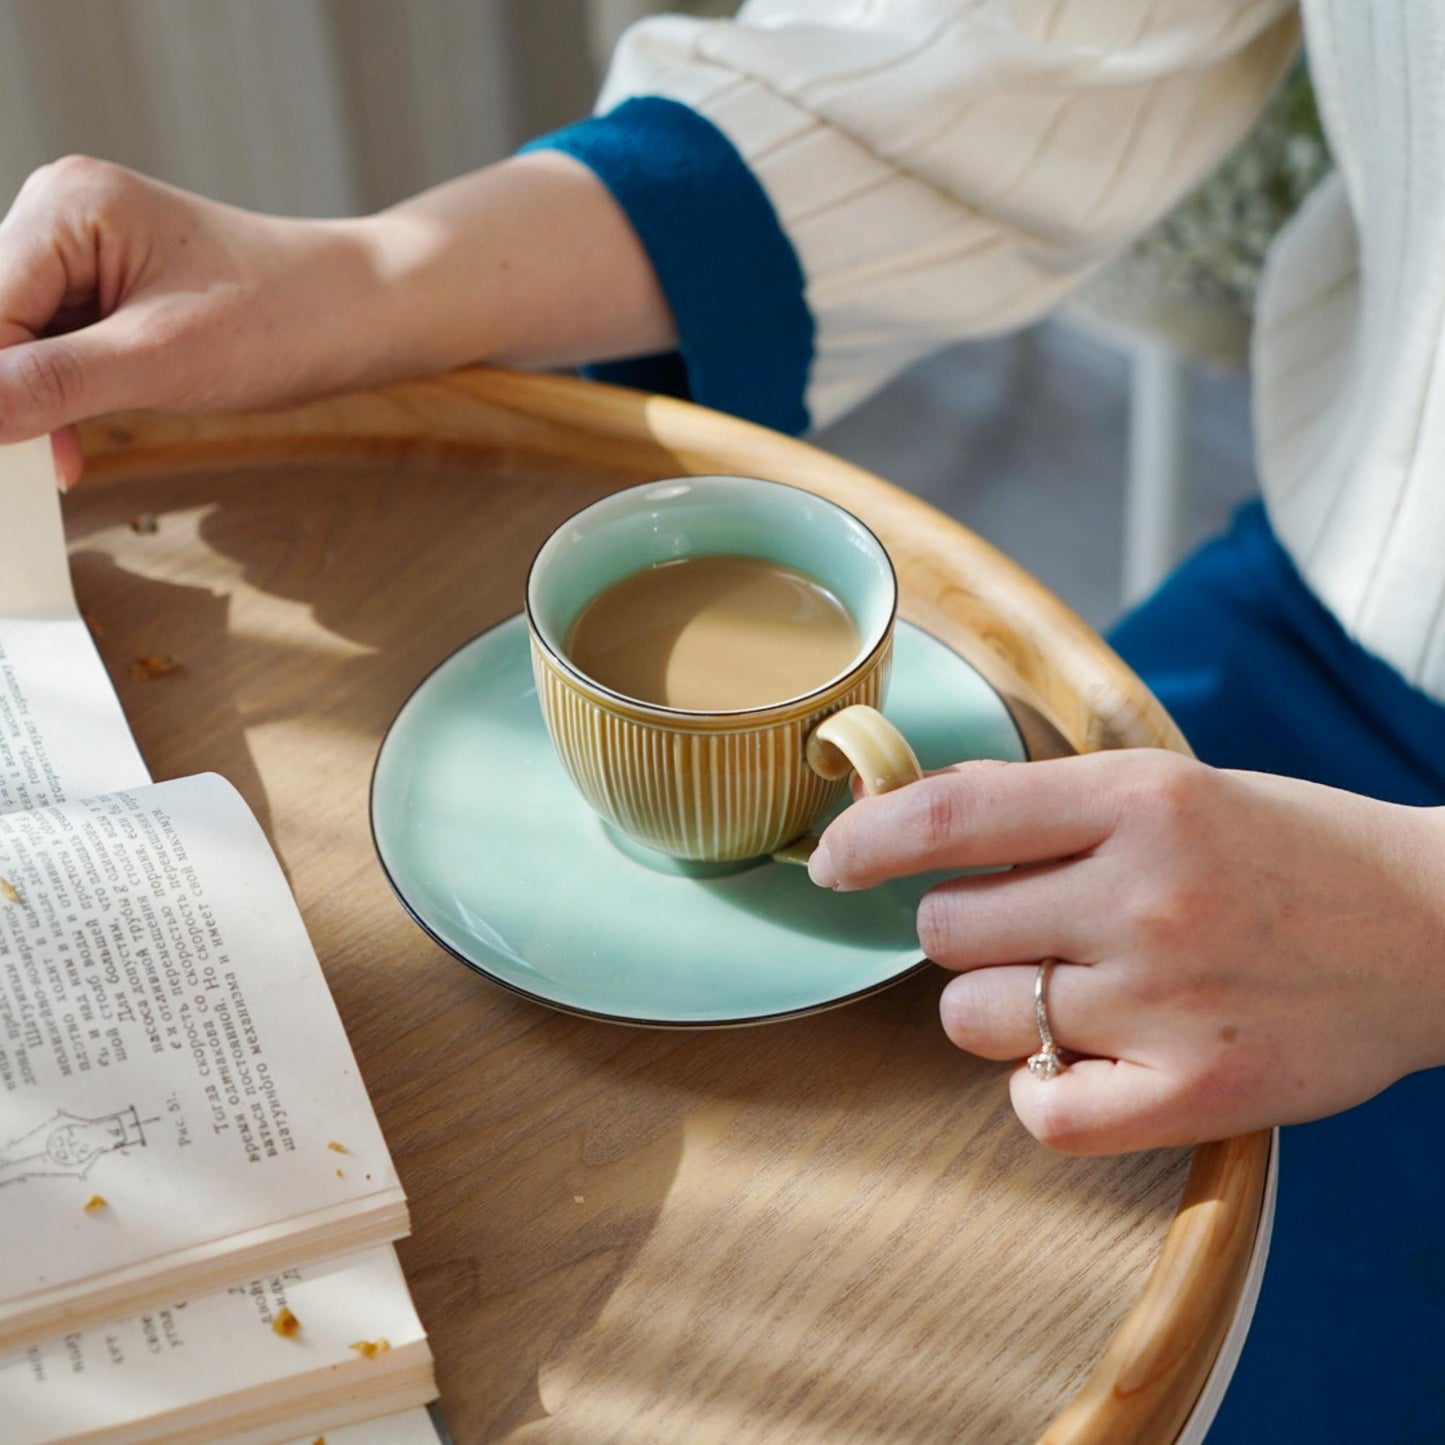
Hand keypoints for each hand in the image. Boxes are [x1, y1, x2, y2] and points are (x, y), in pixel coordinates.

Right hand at [0, 152, 673, 485]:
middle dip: (4, 396)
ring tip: (58, 458)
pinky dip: (58, 400)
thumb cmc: (287, 317)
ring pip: (15, 341)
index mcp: (69, 205)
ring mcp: (82, 254)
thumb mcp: (164, 361)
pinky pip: (52, 350)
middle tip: (19, 465)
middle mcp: (64, 216)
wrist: (359, 317)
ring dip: (29, 405)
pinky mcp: (104, 292)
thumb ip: (57, 385)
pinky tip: (71, 442)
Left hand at [808, 751, 1444, 1153]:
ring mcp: (1167, 1001)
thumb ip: (1051, 807)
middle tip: (1024, 930)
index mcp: (1138, 800)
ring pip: (973, 1017)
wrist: (1436, 927)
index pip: (949, 815)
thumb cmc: (1288, 850)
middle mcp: (1143, 896)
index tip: (831, 861)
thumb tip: (924, 827)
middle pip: (944, 930)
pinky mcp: (1195, 1093)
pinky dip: (1038, 1092)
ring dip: (996, 1006)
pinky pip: (1038, 1113)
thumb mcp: (1172, 788)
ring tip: (1070, 991)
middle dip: (960, 931)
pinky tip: (1082, 1062)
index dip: (866, 839)